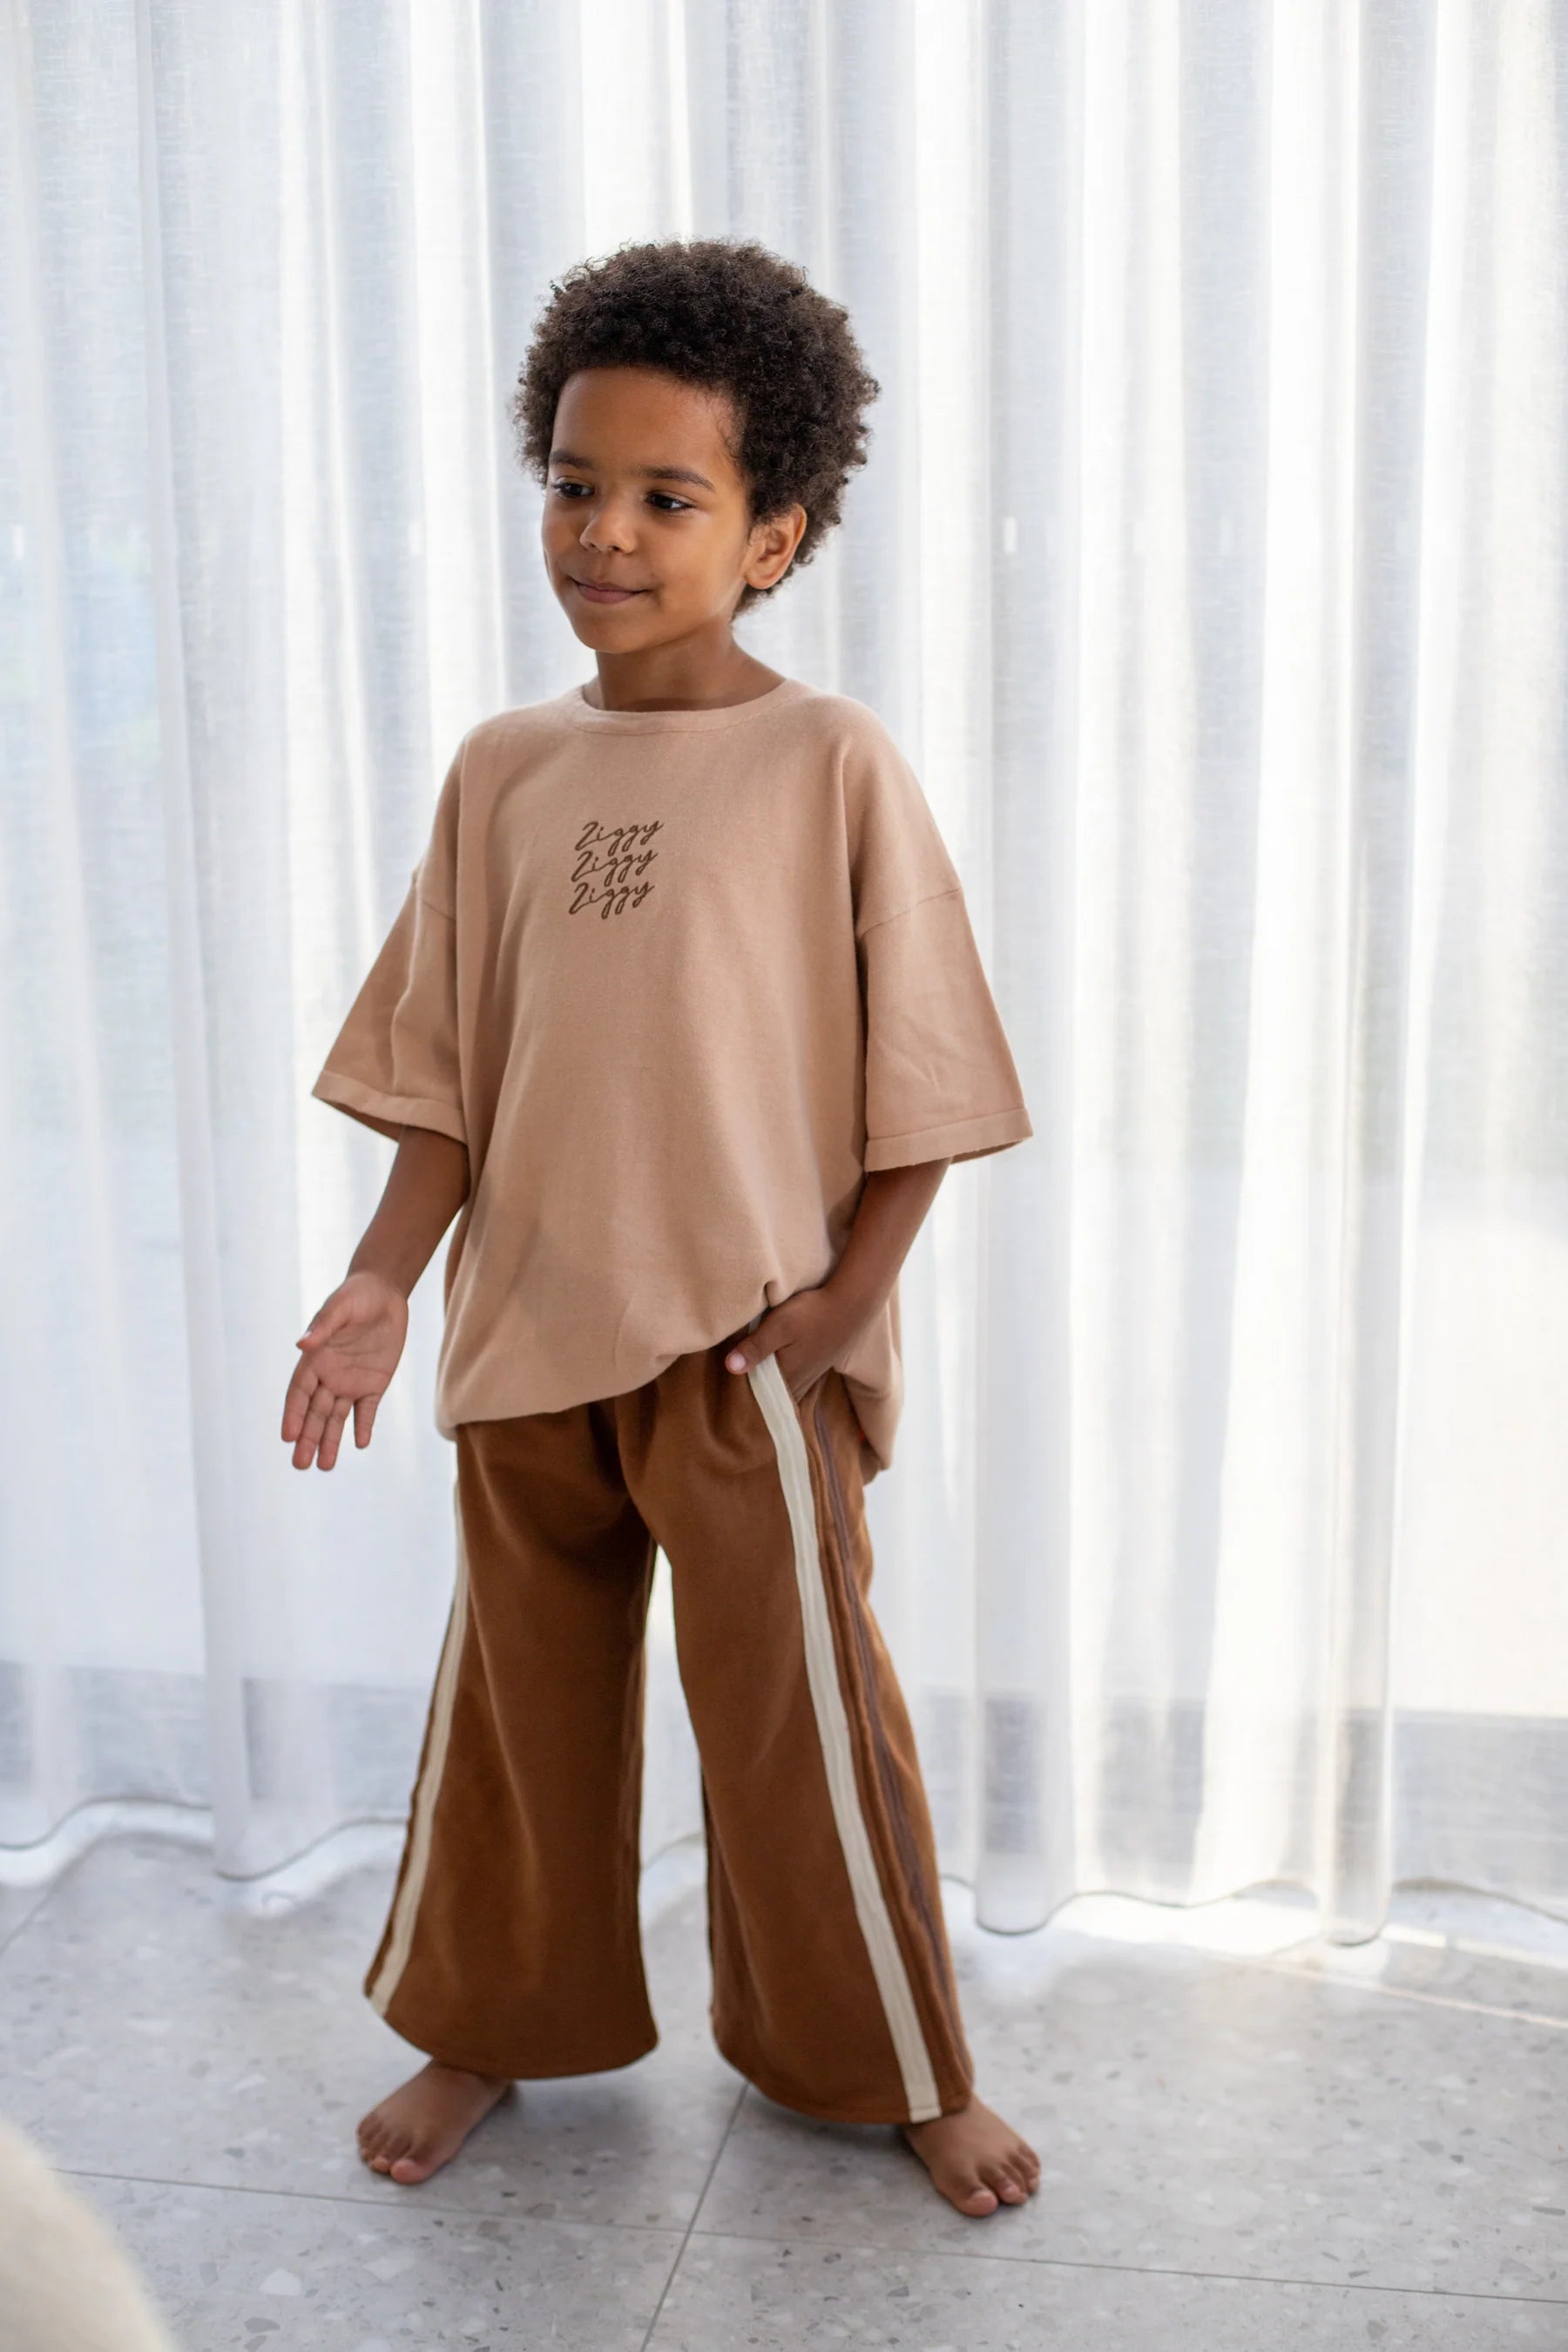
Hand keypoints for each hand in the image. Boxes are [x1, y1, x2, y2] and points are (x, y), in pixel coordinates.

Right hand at [282, 1270, 408, 1469]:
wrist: (384, 1293)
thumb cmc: (355, 1296)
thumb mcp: (339, 1308)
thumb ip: (323, 1326)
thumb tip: (302, 1343)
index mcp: (314, 1359)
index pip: (299, 1393)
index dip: (293, 1415)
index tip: (287, 1437)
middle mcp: (328, 1376)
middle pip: (314, 1413)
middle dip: (307, 1438)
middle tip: (300, 1465)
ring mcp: (350, 1382)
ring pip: (337, 1418)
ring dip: (330, 1441)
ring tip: (324, 1466)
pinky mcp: (373, 1384)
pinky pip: (367, 1410)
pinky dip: (363, 1426)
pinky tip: (359, 1443)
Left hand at [723, 1279, 873, 1404]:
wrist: (852, 1304)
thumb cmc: (813, 1313)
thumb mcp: (780, 1326)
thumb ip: (755, 1347)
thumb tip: (730, 1368)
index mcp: (786, 1376)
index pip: (757, 1396)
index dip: (741, 1395)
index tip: (724, 1394)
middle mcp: (798, 1382)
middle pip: (769, 1394)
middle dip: (752, 1392)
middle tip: (730, 1390)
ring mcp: (809, 1376)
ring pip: (781, 1388)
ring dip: (766, 1384)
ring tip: (747, 1377)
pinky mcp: (816, 1366)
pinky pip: (793, 1380)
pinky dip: (780, 1377)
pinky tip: (773, 1368)